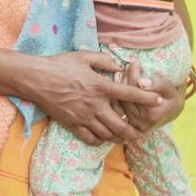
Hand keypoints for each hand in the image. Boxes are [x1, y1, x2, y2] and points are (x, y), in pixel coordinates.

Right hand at [24, 51, 163, 145]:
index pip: (129, 94)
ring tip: (123, 135)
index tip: (158, 100)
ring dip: (118, 136)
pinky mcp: (72, 124)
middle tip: (140, 130)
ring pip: (107, 134)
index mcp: (99, 86)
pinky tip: (103, 136)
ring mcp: (83, 117)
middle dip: (134, 130)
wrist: (37, 78)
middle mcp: (94, 104)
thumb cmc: (60, 65)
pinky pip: (91, 139)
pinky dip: (100, 140)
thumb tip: (119, 65)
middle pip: (121, 125)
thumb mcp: (84, 56)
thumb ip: (104, 60)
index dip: (146, 98)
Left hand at [118, 59, 185, 135]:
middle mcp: (141, 122)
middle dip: (126, 76)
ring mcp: (132, 124)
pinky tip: (118, 79)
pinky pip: (117, 104)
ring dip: (120, 82)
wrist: (170, 111)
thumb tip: (141, 82)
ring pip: (120, 98)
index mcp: (153, 115)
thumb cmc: (170, 96)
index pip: (137, 90)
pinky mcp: (126, 122)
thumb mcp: (171, 89)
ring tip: (124, 70)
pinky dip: (116, 90)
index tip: (135, 60)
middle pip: (127, 94)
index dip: (134, 72)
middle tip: (128, 63)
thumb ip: (159, 84)